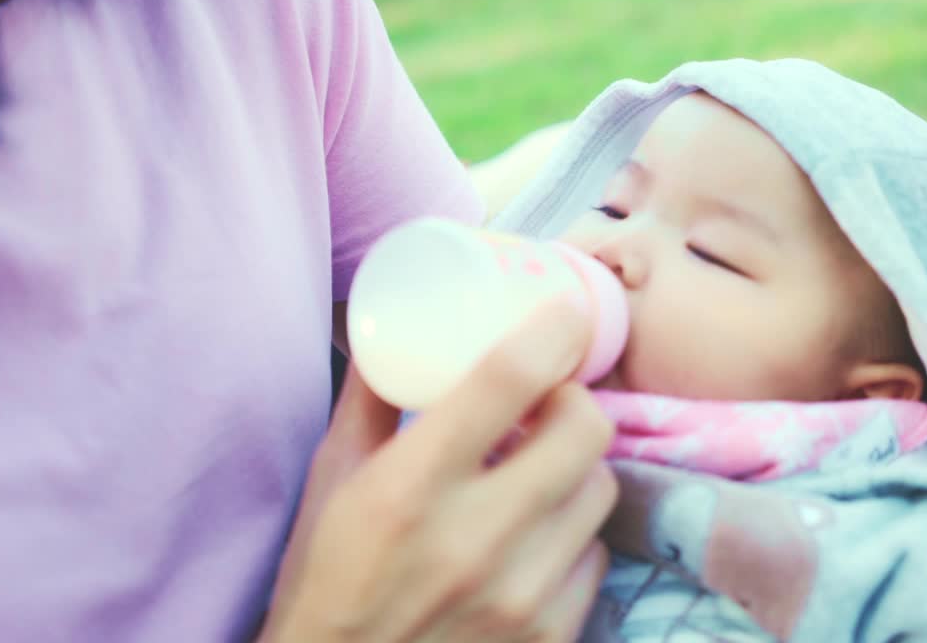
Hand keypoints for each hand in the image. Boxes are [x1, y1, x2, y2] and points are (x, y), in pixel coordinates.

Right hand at [263, 297, 617, 641]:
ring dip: (574, 470)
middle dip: (573, 401)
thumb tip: (391, 327)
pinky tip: (534, 538)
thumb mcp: (332, 482)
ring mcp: (519, 594)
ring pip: (599, 490)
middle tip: (548, 403)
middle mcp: (472, 539)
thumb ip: (370, 400)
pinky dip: (572, 537)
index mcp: (408, 488)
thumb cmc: (326, 580)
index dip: (550, 332)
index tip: (563, 315)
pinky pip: (595, 556)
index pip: (507, 381)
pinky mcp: (547, 635)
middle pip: (584, 430)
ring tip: (537, 471)